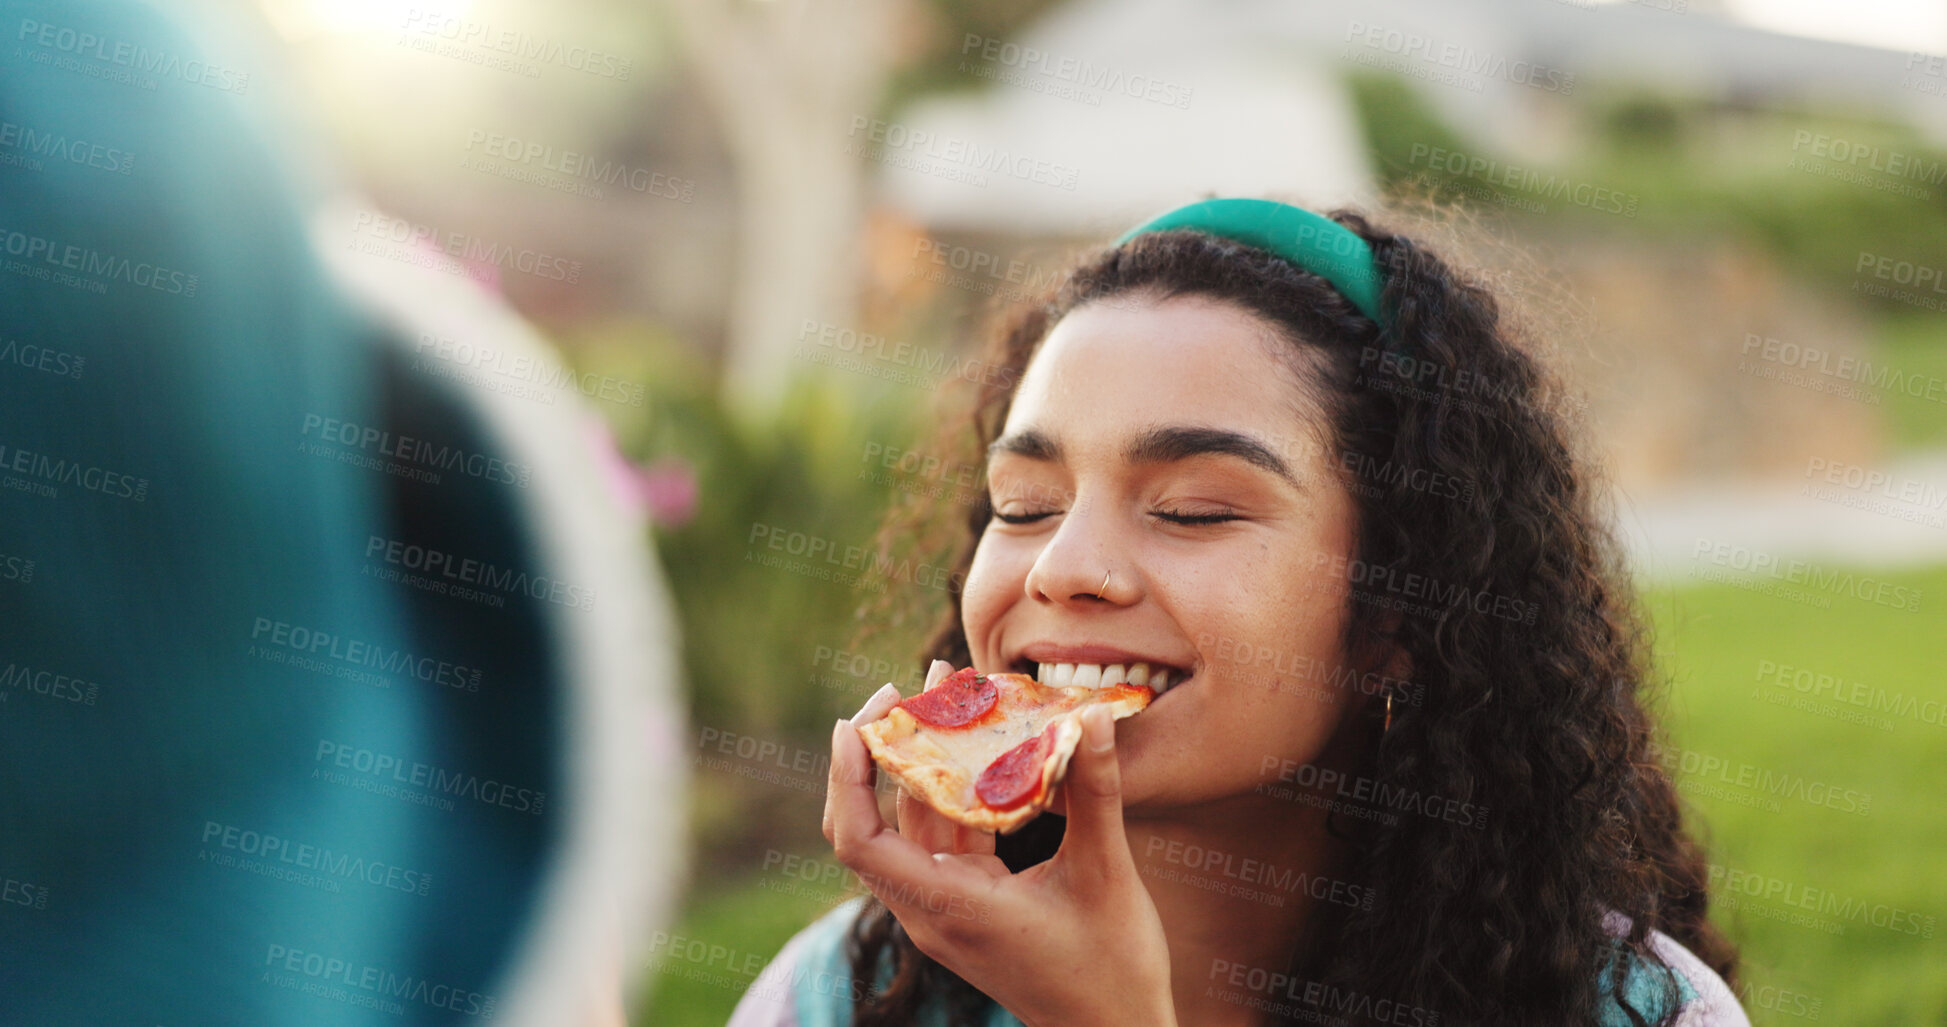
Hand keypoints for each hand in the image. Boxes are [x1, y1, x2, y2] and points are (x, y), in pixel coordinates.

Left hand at [823, 665, 1176, 1026]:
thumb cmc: (1112, 968)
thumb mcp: (1106, 875)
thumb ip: (1095, 795)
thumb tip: (1092, 718)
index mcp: (947, 906)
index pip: (859, 839)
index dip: (848, 775)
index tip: (860, 717)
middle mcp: (932, 908)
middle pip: (872, 823)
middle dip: (884, 749)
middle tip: (910, 685)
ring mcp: (947, 906)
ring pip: (912, 823)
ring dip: (925, 760)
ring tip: (950, 692)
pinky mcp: (969, 903)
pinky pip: (945, 836)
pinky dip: (955, 789)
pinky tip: (982, 745)